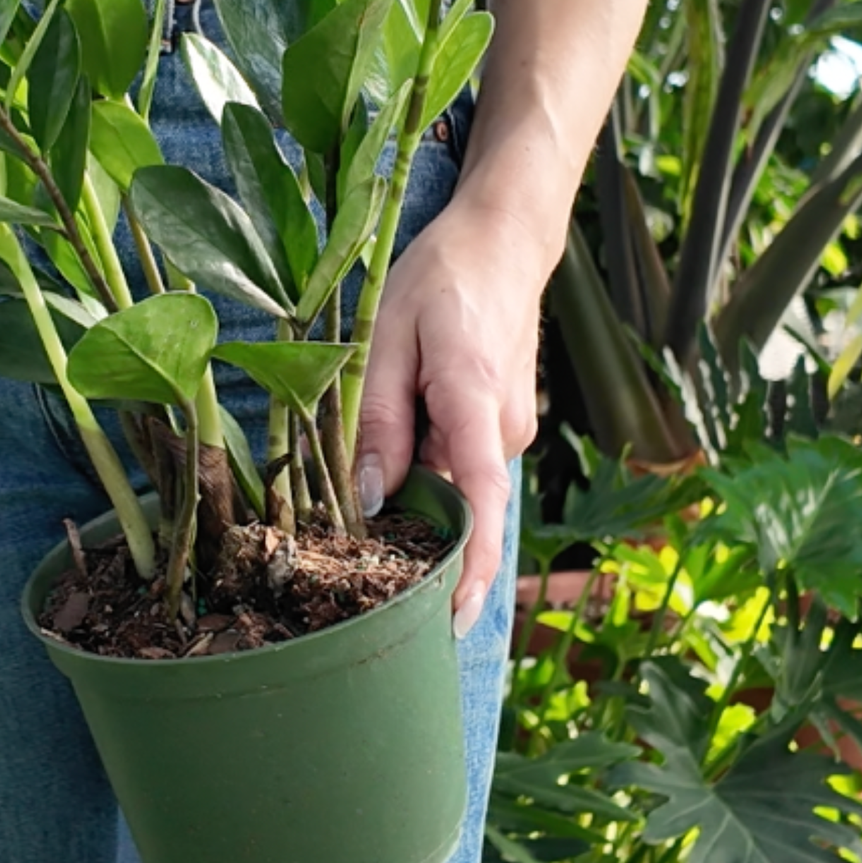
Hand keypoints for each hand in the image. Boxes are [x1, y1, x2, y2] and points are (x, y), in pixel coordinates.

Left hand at [355, 198, 544, 637]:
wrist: (503, 242)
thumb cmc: (441, 278)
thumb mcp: (388, 335)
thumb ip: (378, 419)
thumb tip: (374, 500)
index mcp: (475, 399)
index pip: (480, 501)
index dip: (470, 568)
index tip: (452, 620)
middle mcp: (505, 427)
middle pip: (452, 498)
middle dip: (408, 515)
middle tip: (350, 515)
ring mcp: (510, 427)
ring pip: (451, 478)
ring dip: (412, 472)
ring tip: (375, 431)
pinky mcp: (503, 424)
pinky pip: (459, 459)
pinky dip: (427, 457)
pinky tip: (402, 424)